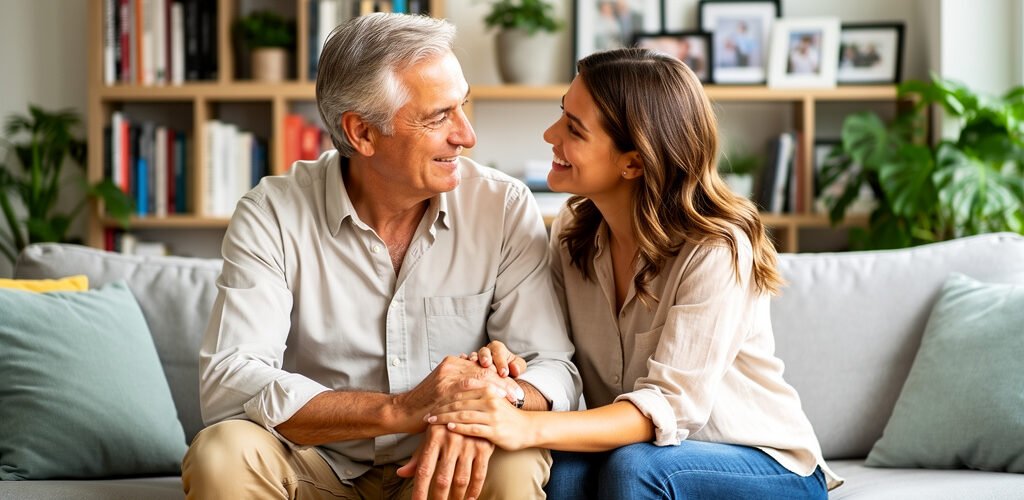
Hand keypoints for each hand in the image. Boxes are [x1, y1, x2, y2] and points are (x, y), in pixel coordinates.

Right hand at [395, 356, 521, 432]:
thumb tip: (479, 381)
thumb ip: (460, 382)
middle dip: (504, 382)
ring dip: (499, 388)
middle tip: (518, 393)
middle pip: (485, 370)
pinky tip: (497, 400)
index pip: (483, 368)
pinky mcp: (444, 387)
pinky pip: (470, 387)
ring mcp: (448, 375)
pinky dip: (486, 393)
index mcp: (453, 363)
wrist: (402, 411)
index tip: (514, 388)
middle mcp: (452, 365)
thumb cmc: (426, 404)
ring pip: (481, 377)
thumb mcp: (445, 388)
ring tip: (513, 398)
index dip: (501, 377)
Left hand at [396, 423, 493, 499]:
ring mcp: (469, 443)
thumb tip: (401, 473)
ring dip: (456, 498)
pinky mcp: (484, 447)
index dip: (419, 490)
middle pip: (442, 479)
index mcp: (434, 436)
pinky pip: (479, 475)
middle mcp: (451, 439)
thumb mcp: (432, 437)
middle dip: (438, 498)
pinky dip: (474, 490)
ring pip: (461, 480)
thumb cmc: (448, 426)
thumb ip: (418, 457)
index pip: (423, 470)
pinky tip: (469, 499)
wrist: (475, 407)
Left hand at [424, 385, 534, 450]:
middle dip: (440, 408)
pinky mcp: (495, 430)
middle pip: (458, 402)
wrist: (527, 428)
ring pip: (463, 414)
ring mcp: (493, 415)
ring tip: (432, 422)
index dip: (443, 396)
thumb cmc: (505, 414)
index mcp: (488, 389)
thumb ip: (477, 391)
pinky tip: (448, 428)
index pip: (460, 390)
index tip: (430, 403)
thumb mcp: (493, 397)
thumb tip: (456, 384)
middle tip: (426, 414)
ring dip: (445, 418)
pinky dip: (459, 428)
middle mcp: (490, 400)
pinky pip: (472, 428)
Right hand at [460, 341, 526, 378]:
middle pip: (484, 352)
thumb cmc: (510, 369)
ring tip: (474, 363)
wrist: (502, 375)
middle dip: (485, 357)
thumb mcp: (517, 367)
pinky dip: (463, 362)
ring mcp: (475, 358)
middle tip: (487, 364)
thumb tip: (515, 368)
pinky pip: (464, 362)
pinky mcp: (468, 365)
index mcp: (498, 348)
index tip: (504, 373)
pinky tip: (462, 363)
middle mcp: (486, 351)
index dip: (501, 362)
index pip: (499, 351)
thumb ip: (518, 366)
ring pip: (473, 356)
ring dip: (473, 359)